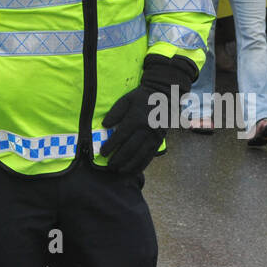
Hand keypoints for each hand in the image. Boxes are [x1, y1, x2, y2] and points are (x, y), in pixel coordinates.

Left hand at [100, 54, 198, 174]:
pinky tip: (133, 170)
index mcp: (136, 118)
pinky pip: (150, 156)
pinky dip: (141, 165)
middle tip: (109, 165)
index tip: (102, 152)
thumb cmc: (141, 97)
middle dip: (118, 159)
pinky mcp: (159, 141)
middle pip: (130, 148)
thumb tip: (104, 125)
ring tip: (119, 170)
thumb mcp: (126, 100)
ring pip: (140, 155)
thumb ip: (115, 112)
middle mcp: (145, 129)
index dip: (110, 146)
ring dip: (129, 165)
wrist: (164, 96)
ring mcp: (154, 136)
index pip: (121, 136)